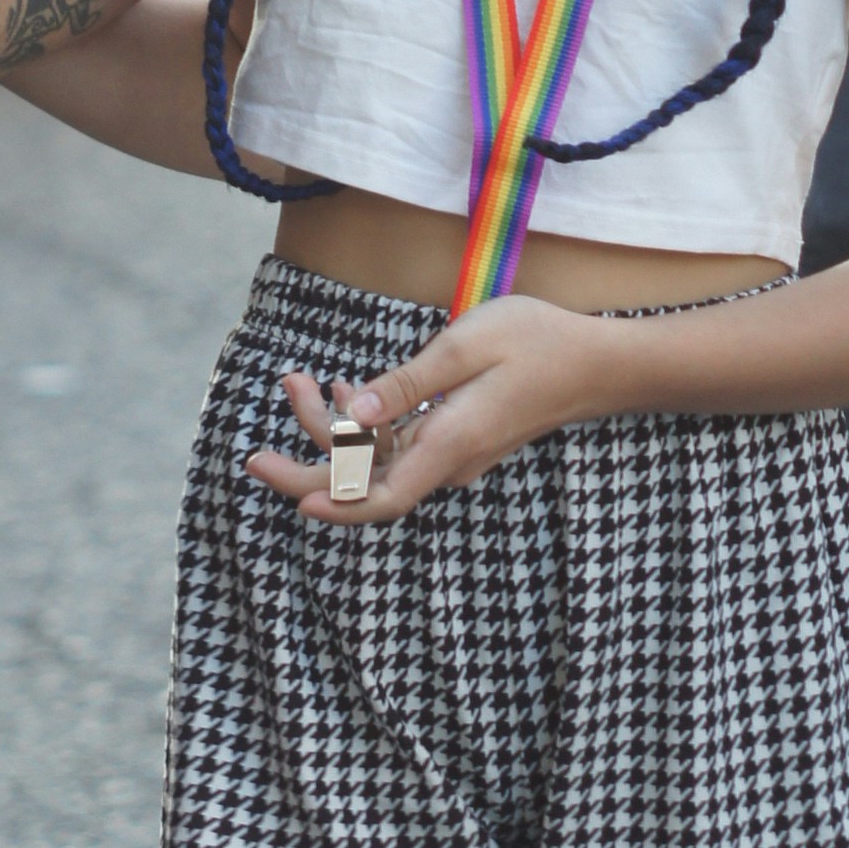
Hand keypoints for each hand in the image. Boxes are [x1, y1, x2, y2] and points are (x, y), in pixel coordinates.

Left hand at [247, 300, 598, 521]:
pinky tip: (341, 386)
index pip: (381, 496)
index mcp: (449, 441)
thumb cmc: (539, 343)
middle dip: (305, 469)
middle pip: (365, 487)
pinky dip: (361, 424)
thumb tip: (351, 413)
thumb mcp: (467, 345)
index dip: (333, 504)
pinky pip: (396, 446)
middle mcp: (447, 459)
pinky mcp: (454, 440)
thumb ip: (407, 382)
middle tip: (250, 456)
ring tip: (294, 381)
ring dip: (330, 430)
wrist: (598, 364)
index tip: (290, 501)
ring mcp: (452, 454)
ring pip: (376, 462)